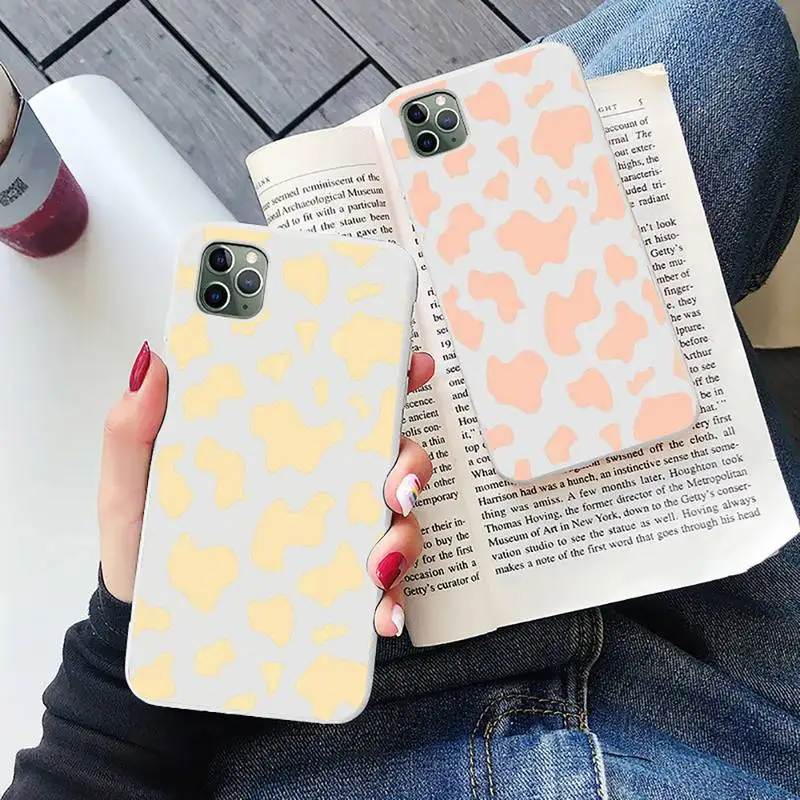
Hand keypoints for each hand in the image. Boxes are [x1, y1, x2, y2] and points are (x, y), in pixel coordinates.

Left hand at [98, 341, 434, 637]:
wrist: (148, 626)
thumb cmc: (145, 548)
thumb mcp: (129, 488)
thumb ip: (132, 431)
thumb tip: (152, 365)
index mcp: (278, 445)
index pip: (337, 400)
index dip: (382, 375)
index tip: (408, 365)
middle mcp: (317, 484)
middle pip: (386, 456)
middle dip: (408, 462)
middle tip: (395, 483)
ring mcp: (331, 536)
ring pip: (396, 519)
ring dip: (403, 534)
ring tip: (378, 563)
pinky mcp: (335, 588)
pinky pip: (380, 588)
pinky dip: (390, 599)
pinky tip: (378, 612)